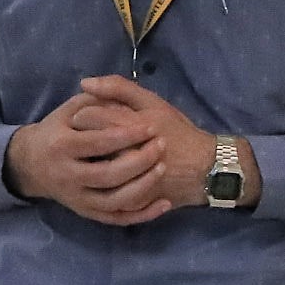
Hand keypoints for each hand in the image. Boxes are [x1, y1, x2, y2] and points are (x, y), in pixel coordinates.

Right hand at [4, 90, 168, 225]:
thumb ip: (94, 99)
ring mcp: (76, 198)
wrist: (30, 165)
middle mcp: (66, 176)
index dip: (126, 135)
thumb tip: (117, 93)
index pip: (97, 142)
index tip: (151, 126)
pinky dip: (141, 215)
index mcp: (61, 146)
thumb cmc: (56, 132)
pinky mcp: (85, 212)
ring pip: (113, 201)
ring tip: (162, 168)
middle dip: (138, 161)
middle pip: (106, 175)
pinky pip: (116, 219)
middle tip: (162, 145)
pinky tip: (163, 204)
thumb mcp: (70, 110)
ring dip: (142, 187)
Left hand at [73, 75, 259, 209]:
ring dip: (88, 164)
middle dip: (80, 139)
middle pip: (86, 147)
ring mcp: (127, 182)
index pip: (87, 118)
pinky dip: (100, 188)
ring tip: (92, 157)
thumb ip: (119, 88)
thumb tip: (85, 83)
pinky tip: (101, 179)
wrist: (204, 168)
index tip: (81, 116)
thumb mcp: (152, 103)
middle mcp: (123, 155)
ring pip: (92, 175)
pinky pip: (106, 197)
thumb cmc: (177, 131)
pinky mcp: (131, 202)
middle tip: (82, 137)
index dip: (80, 115)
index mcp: (128, 127)